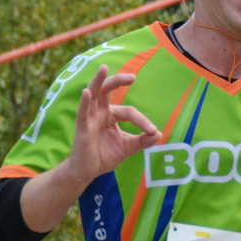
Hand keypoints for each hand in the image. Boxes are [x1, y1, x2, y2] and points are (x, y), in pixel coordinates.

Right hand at [67, 65, 162, 182]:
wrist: (87, 172)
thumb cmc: (104, 157)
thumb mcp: (127, 147)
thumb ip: (142, 141)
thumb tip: (159, 134)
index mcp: (110, 115)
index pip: (129, 112)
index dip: (142, 120)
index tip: (153, 131)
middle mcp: (99, 112)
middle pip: (107, 90)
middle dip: (118, 80)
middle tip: (133, 77)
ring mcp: (89, 118)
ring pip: (93, 94)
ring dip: (98, 81)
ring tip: (104, 68)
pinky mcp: (81, 128)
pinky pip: (82, 112)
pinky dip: (84, 102)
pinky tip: (86, 92)